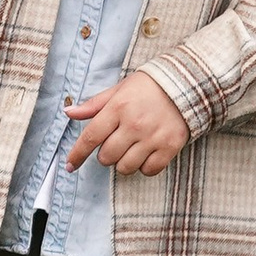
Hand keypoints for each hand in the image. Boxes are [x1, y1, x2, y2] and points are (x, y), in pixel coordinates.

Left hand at [64, 74, 191, 176]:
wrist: (186, 84)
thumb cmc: (147, 87)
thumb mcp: (118, 90)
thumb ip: (94, 105)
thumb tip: (69, 113)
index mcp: (118, 108)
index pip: (91, 137)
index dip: (77, 154)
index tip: (70, 165)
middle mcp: (134, 124)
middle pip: (107, 156)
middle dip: (105, 154)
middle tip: (114, 144)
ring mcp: (153, 137)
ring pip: (125, 167)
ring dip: (123, 162)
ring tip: (130, 150)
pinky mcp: (170, 146)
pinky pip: (149, 170)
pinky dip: (144, 167)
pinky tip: (145, 154)